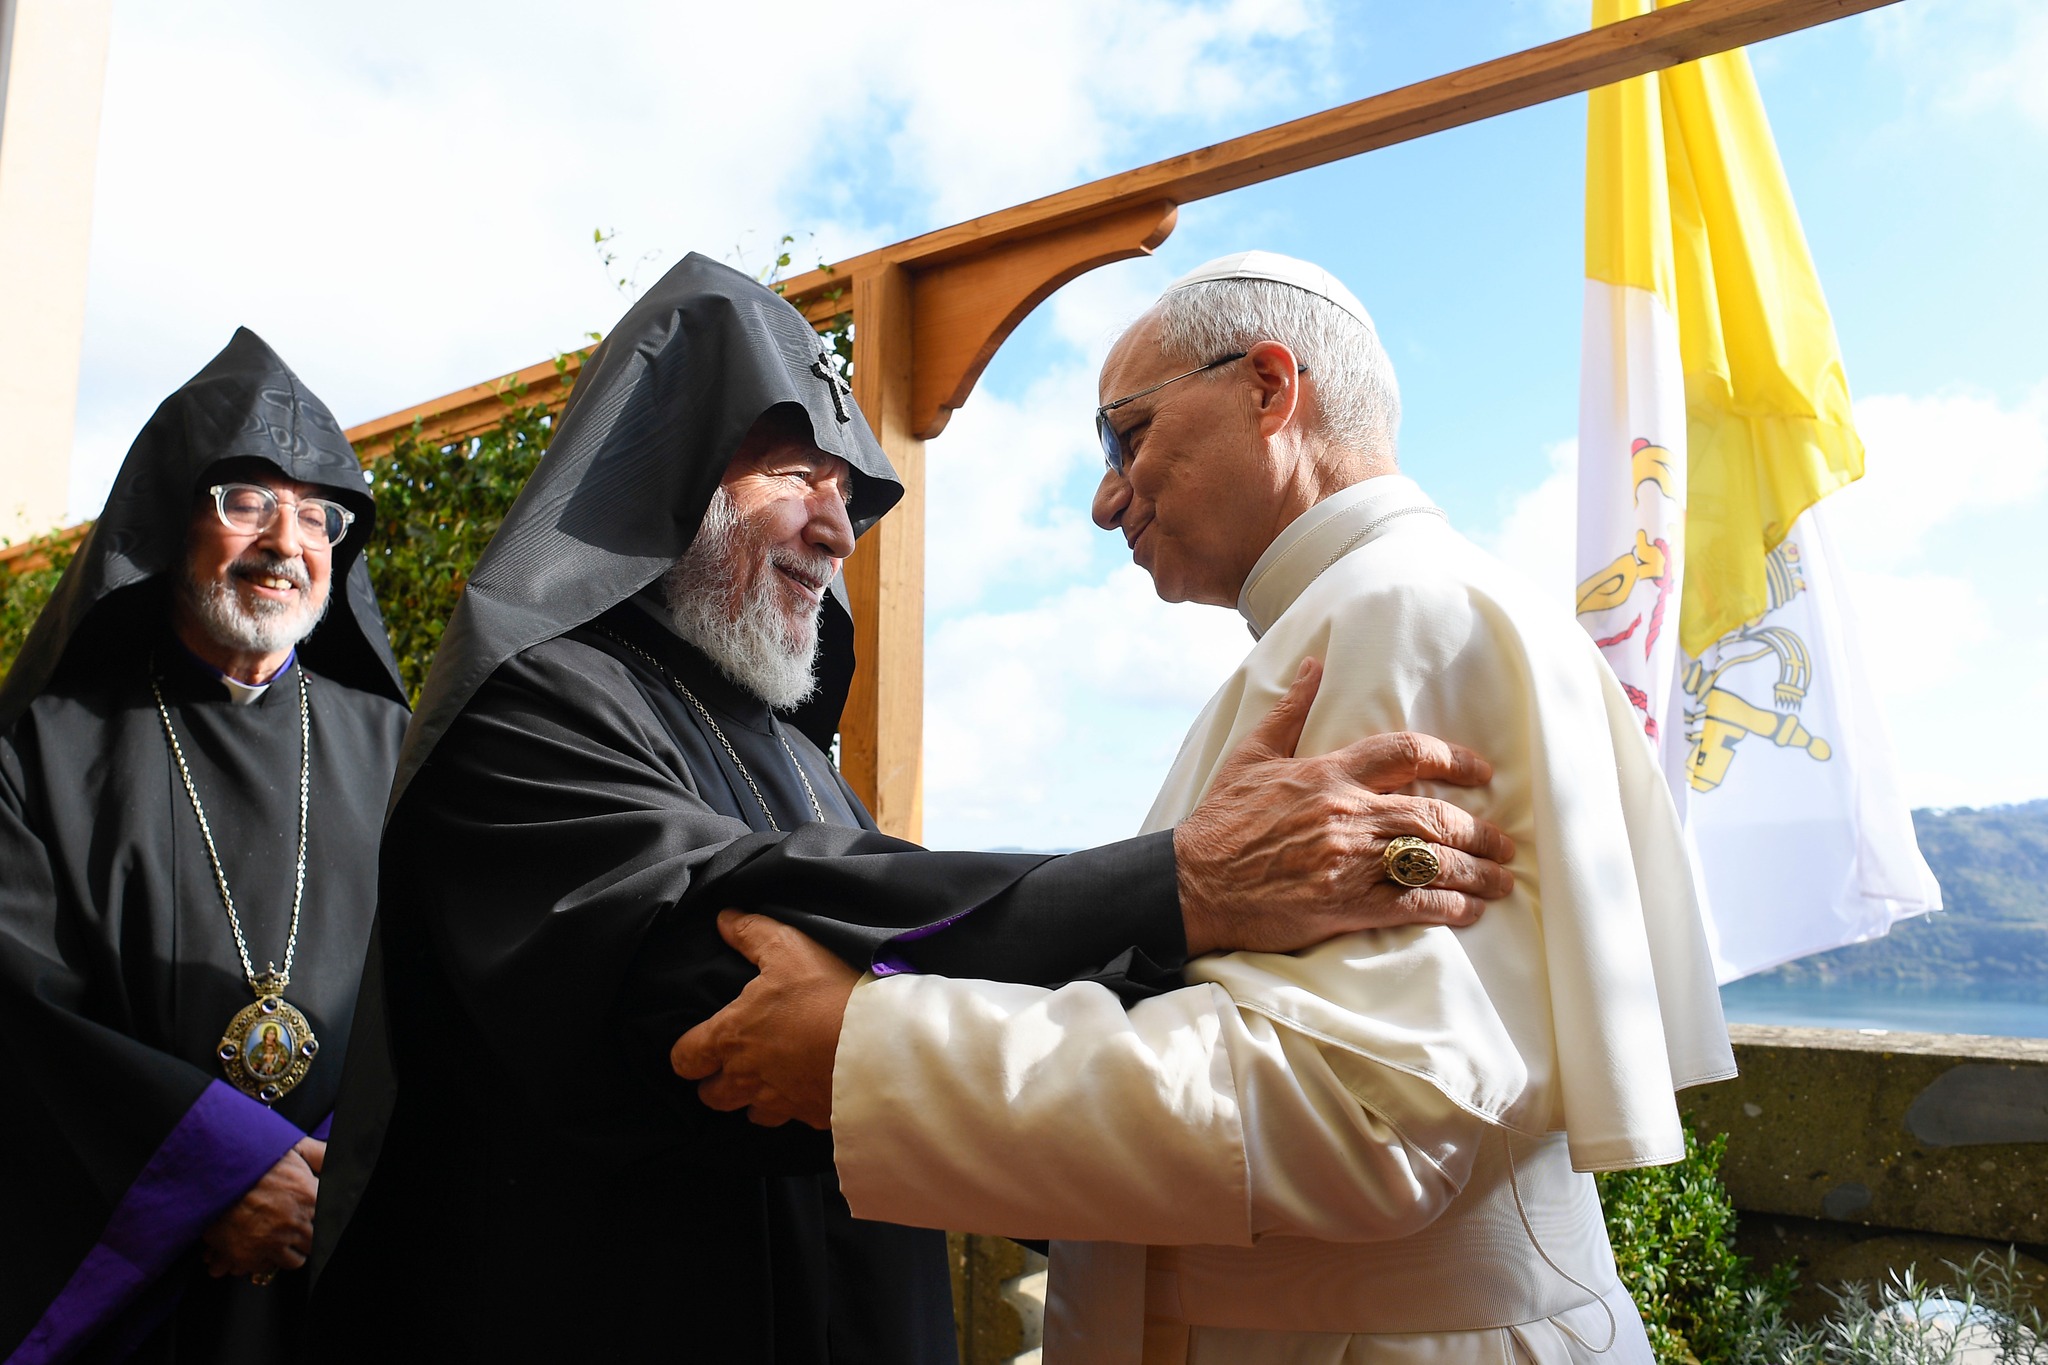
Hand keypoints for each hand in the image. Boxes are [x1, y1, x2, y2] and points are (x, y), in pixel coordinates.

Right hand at [199, 1136, 322, 1278]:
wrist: (210, 1173)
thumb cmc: (252, 1159)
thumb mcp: (292, 1148)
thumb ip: (320, 1154)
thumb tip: (336, 1158)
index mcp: (311, 1196)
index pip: (329, 1220)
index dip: (318, 1218)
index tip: (310, 1216)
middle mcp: (295, 1223)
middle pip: (312, 1243)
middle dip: (305, 1237)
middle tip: (292, 1229)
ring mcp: (272, 1242)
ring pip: (293, 1260)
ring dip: (287, 1252)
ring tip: (276, 1239)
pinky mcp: (248, 1256)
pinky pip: (265, 1268)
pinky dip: (261, 1261)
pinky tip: (256, 1245)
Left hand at [670, 910, 857, 1129]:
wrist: (877, 1046)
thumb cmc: (825, 996)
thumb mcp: (788, 948)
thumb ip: (751, 933)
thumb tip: (725, 919)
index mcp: (732, 1038)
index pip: (685, 1059)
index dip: (686, 1054)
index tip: (696, 1046)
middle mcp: (747, 1078)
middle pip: (712, 1096)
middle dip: (715, 1084)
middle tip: (731, 1065)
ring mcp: (779, 1103)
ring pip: (749, 1114)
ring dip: (752, 1100)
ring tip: (769, 1080)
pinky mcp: (810, 1117)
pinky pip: (791, 1119)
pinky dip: (794, 1107)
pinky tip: (808, 1088)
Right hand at [1175, 656, 1517, 956]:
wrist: (1192, 883)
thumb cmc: (1221, 820)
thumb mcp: (1251, 755)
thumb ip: (1290, 711)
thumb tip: (1312, 665)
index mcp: (1329, 773)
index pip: (1407, 751)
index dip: (1454, 758)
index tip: (1481, 772)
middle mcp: (1348, 814)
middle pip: (1435, 814)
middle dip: (1480, 829)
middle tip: (1505, 842)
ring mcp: (1350, 862)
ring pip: (1434, 861)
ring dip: (1477, 872)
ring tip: (1502, 880)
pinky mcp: (1345, 906)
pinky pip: (1413, 905)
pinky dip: (1450, 908)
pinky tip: (1470, 911)